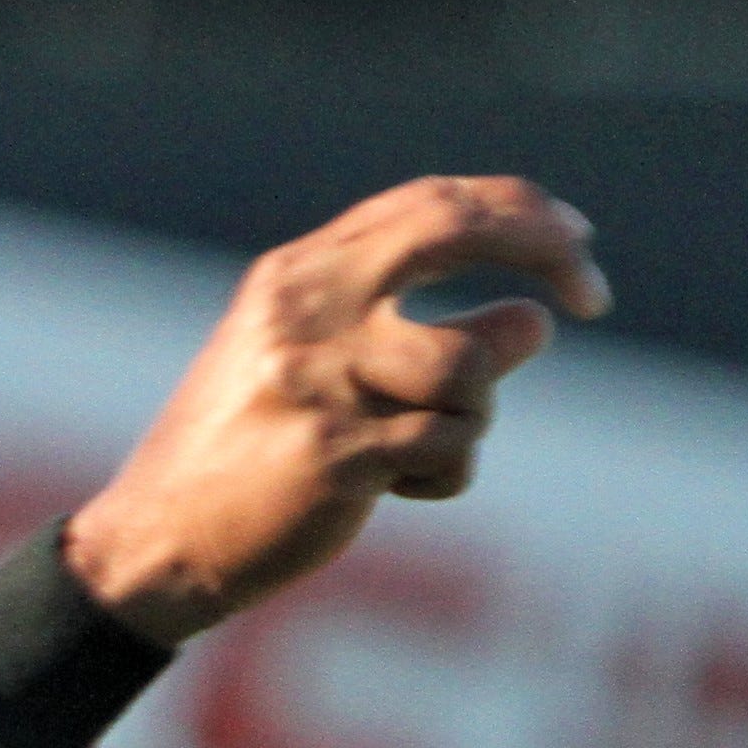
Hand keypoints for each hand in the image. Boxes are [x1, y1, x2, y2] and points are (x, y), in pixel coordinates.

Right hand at [60, 175, 608, 645]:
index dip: (519, 210)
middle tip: (591, 297)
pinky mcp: (340, 452)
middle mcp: (308, 309)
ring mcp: (322, 379)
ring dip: (475, 413)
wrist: (155, 543)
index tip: (574, 235)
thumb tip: (534, 320)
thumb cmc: (239, 457)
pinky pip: (454, 446)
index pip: (430, 204)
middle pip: (458, 233)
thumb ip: (403, 327)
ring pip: (475, 361)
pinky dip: (448, 473)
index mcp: (297, 275)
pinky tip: (399, 491)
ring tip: (420, 451)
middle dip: (546, 252)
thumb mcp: (303, 364)